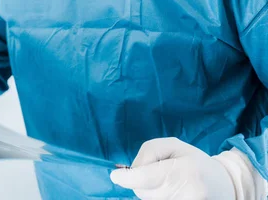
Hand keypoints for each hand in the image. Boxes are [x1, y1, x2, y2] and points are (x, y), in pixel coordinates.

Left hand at [110, 137, 234, 199]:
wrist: (224, 186)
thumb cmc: (195, 161)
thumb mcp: (174, 145)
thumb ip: (150, 152)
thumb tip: (132, 170)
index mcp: (183, 170)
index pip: (148, 178)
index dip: (129, 178)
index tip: (115, 176)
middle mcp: (185, 193)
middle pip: (144, 192)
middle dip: (142, 182)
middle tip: (158, 172)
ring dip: (150, 192)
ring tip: (168, 184)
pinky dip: (158, 197)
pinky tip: (169, 192)